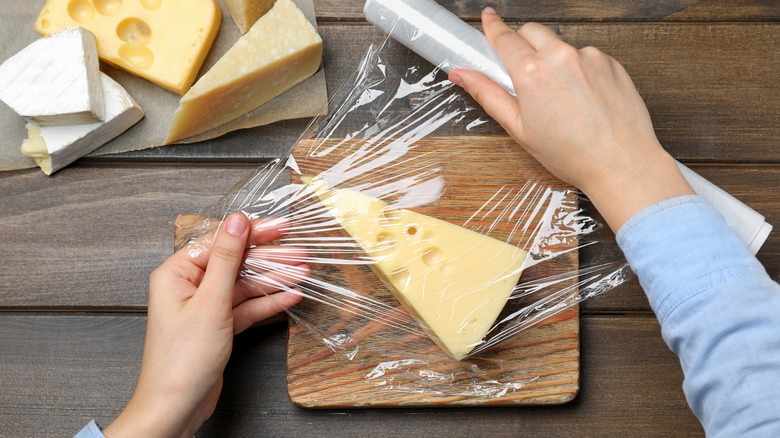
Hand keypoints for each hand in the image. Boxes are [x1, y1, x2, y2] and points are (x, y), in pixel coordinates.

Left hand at [103, 213, 308, 436]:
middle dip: (270, 258)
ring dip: (274, 280)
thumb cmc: (182, 360)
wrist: (176, 406)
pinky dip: (267, 303)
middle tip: (301, 253)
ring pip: (244, 285)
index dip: (254, 233)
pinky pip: (246, 307)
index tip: (282, 227)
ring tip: (303, 274)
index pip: (221, 242)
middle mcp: (189, 286)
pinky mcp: (217, 326)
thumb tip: (237, 221)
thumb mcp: (211, 302)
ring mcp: (204, 307)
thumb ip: (227, 259)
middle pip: (236, 262)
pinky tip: (290, 297)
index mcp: (177, 273)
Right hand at [449, 8, 692, 230]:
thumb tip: (461, 75)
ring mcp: (589, 57)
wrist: (621, 163)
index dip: (493, 26)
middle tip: (523, 74)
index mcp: (532, 73)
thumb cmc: (571, 154)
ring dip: (553, 60)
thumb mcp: (519, 128)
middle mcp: (561, 57)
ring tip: (560, 98)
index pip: (505, 37)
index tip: (488, 17)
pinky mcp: (610, 62)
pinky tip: (583, 99)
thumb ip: (488, 95)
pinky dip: (578, 69)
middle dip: (523, 44)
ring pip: (560, 45)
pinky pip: (586, 56)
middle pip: (532, 32)